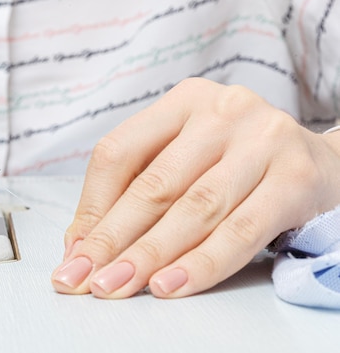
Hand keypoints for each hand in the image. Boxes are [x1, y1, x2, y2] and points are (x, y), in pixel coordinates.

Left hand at [51, 78, 339, 298]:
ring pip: (194, 209)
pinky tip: (170, 285)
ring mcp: (262, 141)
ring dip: (149, 255)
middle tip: (84, 277)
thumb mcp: (185, 158)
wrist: (318, 161)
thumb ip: (136, 189)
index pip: (119, 151)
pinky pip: (240, 231)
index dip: (92, 206)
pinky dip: (202, 263)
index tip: (73, 251)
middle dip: (113, 239)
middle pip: (154, 184)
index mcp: (183, 101)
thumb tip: (82, 241)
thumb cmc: (236, 162)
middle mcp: (221, 112)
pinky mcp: (296, 177)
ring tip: (117, 286)